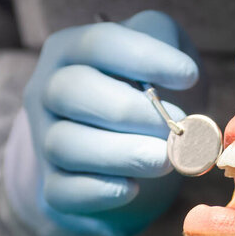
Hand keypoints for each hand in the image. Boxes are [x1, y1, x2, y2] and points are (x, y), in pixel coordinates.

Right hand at [16, 10, 199, 235]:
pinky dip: (98, 191)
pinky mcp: (53, 183)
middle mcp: (48, 90)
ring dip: (120, 153)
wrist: (132, 146)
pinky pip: (62, 191)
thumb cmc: (149, 91)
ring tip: (165, 160)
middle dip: (128, 111)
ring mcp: (45, 138)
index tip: (189, 76)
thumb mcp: (159, 53)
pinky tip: (132, 188)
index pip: (99, 44)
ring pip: (65, 144)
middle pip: (72, 91)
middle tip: (173, 128)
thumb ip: (167, 45)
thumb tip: (180, 73)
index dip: (144, 58)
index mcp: (73, 50)